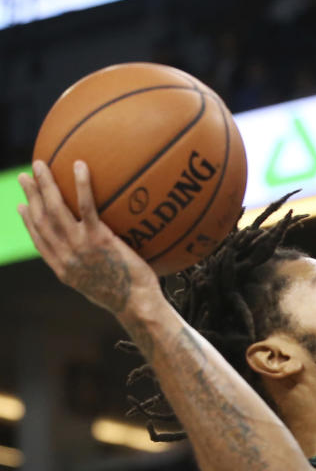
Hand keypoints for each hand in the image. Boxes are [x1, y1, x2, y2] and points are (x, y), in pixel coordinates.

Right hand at [18, 160, 159, 318]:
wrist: (138, 306)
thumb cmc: (129, 299)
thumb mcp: (102, 287)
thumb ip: (92, 269)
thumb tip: (99, 259)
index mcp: (64, 270)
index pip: (40, 241)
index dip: (28, 222)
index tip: (22, 206)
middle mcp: (66, 257)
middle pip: (41, 220)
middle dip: (30, 196)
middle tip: (25, 176)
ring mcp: (80, 247)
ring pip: (55, 209)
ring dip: (45, 184)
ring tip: (40, 165)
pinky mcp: (98, 239)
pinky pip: (86, 206)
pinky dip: (81, 184)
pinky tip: (79, 166)